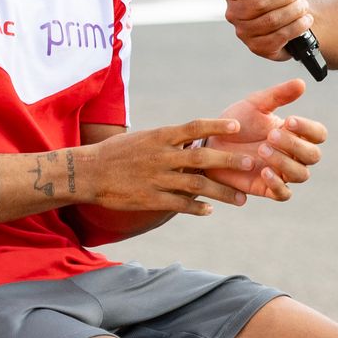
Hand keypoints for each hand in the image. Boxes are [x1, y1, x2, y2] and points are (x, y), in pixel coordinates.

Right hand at [79, 119, 252, 215]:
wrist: (87, 172)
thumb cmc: (117, 153)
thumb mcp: (144, 138)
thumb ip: (170, 140)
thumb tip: (196, 138)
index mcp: (160, 137)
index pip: (194, 128)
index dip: (217, 127)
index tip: (238, 128)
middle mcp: (161, 156)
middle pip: (201, 158)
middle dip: (228, 162)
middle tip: (251, 164)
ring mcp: (157, 178)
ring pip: (196, 185)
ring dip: (221, 192)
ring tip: (240, 199)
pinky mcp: (150, 199)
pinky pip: (179, 204)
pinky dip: (197, 208)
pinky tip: (210, 210)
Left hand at [204, 79, 326, 200]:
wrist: (209, 144)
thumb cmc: (237, 123)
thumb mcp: (255, 105)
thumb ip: (278, 95)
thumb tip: (301, 83)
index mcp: (295, 133)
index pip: (318, 134)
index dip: (308, 128)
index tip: (289, 121)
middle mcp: (294, 154)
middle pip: (313, 155)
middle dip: (294, 145)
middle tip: (270, 136)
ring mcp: (282, 173)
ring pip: (301, 174)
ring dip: (285, 162)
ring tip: (262, 150)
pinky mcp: (268, 188)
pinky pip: (284, 194)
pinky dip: (278, 184)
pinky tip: (264, 171)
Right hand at [224, 0, 314, 61]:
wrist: (294, 19)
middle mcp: (234, 14)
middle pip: (258, 3)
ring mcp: (244, 33)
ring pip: (271, 21)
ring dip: (293, 12)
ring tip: (303, 6)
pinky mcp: (258, 47)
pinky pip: (278, 37)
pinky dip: (296, 27)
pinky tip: (304, 20)